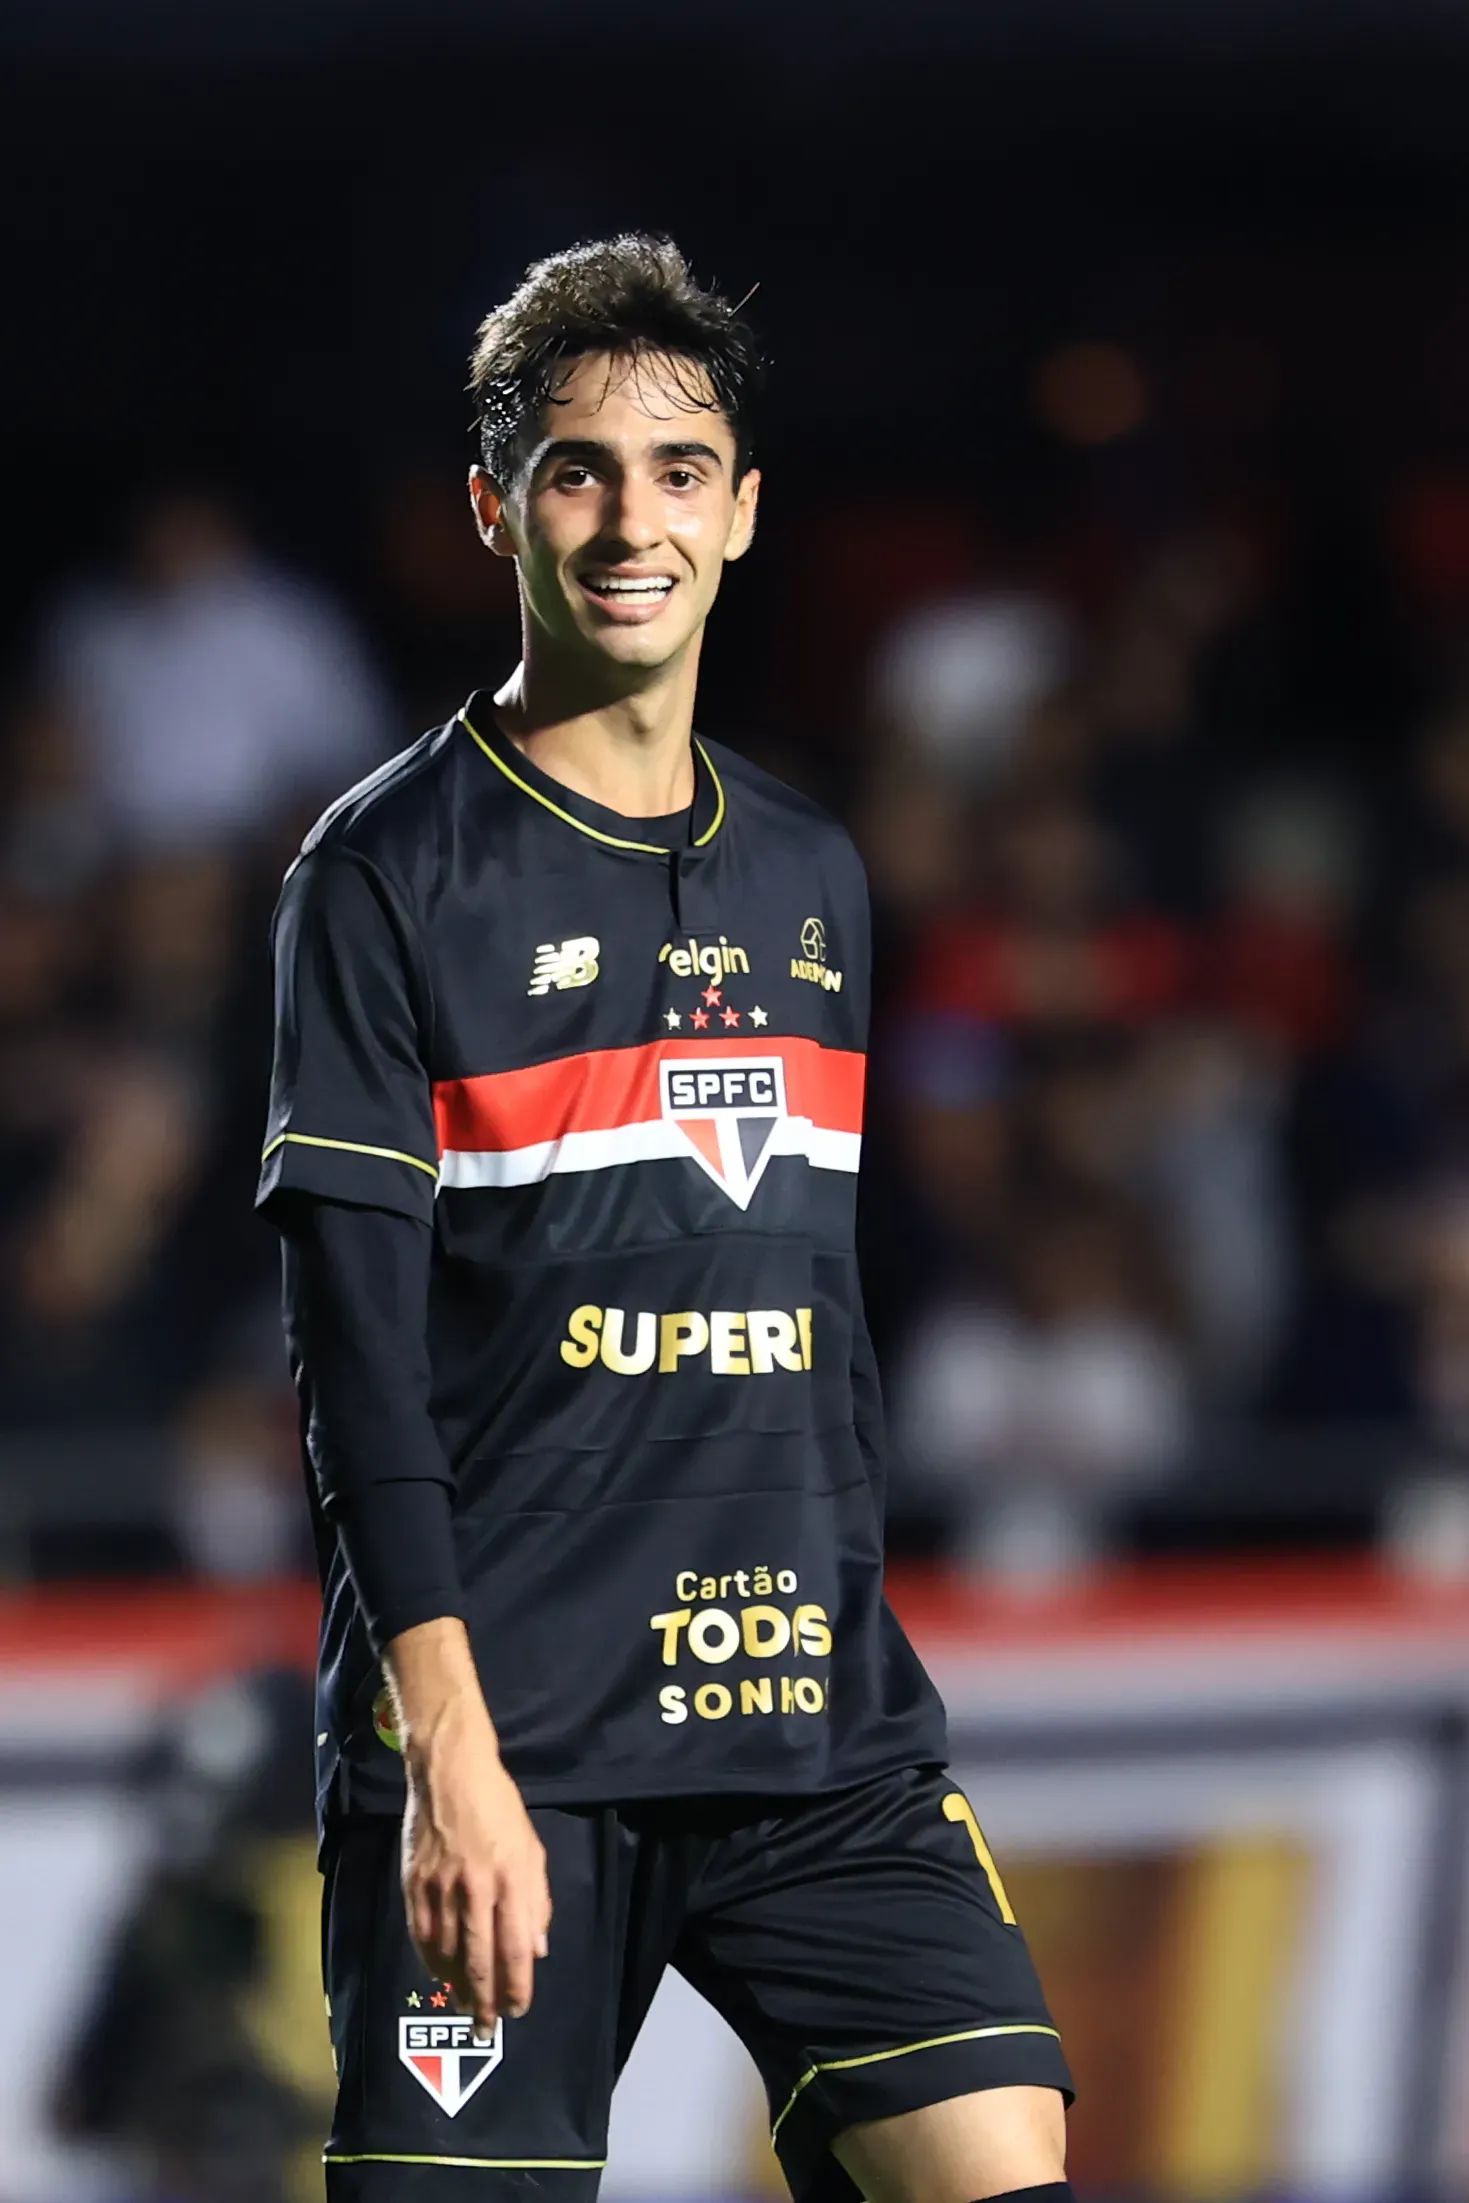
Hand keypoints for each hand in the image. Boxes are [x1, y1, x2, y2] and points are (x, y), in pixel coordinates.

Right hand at [386, 1619, 550, 2033]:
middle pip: (479, 1959)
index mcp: (510, 1878)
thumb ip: (536, 1901)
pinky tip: (441, 1977)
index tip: (518, 2009)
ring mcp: (439, 1887)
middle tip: (488, 2028)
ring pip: (446, 1954)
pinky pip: (421, 1935)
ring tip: (467, 2008)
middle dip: (485, 2001)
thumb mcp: (531, 1848)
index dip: (517, 1986)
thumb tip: (537, 1950)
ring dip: (457, 1988)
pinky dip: (431, 1962)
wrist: (450, 1772)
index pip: (515, 1948)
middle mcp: (475, 1888)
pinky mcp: (413, 1883)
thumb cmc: (498, 1808)